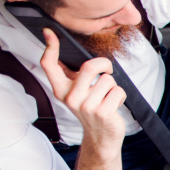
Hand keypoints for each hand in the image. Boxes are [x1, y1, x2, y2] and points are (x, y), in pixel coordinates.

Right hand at [38, 29, 125, 149]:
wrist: (101, 137)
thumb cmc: (91, 110)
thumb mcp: (76, 93)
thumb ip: (72, 76)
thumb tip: (68, 52)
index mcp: (61, 90)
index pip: (49, 65)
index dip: (50, 47)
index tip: (50, 32)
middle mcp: (71, 98)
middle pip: (90, 66)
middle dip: (104, 64)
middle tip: (107, 70)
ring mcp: (86, 106)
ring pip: (108, 80)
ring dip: (113, 86)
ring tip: (107, 97)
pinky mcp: (103, 112)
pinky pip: (118, 91)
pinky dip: (120, 96)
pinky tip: (113, 105)